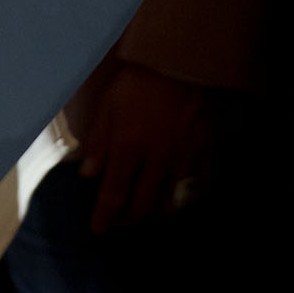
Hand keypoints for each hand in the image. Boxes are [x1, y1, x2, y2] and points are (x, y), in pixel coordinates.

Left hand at [74, 57, 219, 228]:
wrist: (179, 62)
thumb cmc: (137, 84)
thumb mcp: (108, 108)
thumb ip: (98, 143)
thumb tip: (88, 176)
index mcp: (128, 148)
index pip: (114, 194)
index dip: (105, 217)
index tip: (98, 230)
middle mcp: (156, 160)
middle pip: (143, 206)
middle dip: (129, 221)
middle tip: (121, 225)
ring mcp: (183, 159)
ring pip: (172, 203)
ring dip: (157, 216)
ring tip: (148, 217)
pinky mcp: (205, 152)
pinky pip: (201, 187)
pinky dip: (190, 200)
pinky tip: (181, 202)